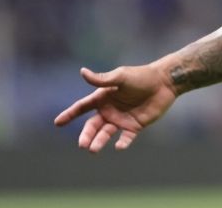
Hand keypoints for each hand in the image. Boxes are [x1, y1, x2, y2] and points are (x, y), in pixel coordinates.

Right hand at [54, 65, 176, 151]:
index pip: (82, 107)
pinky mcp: (135, 126)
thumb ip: (102, 79)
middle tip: (83, 144)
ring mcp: (121, 119)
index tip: (57, 123)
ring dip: (99, 141)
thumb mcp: (120, 77)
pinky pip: (126, 137)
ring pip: (106, 134)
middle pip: (92, 126)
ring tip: (93, 149)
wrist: (164, 82)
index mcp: (103, 97)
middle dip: (86, 135)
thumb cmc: (141, 76)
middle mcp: (109, 110)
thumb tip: (82, 72)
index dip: (70, 114)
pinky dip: (122, 143)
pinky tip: (119, 146)